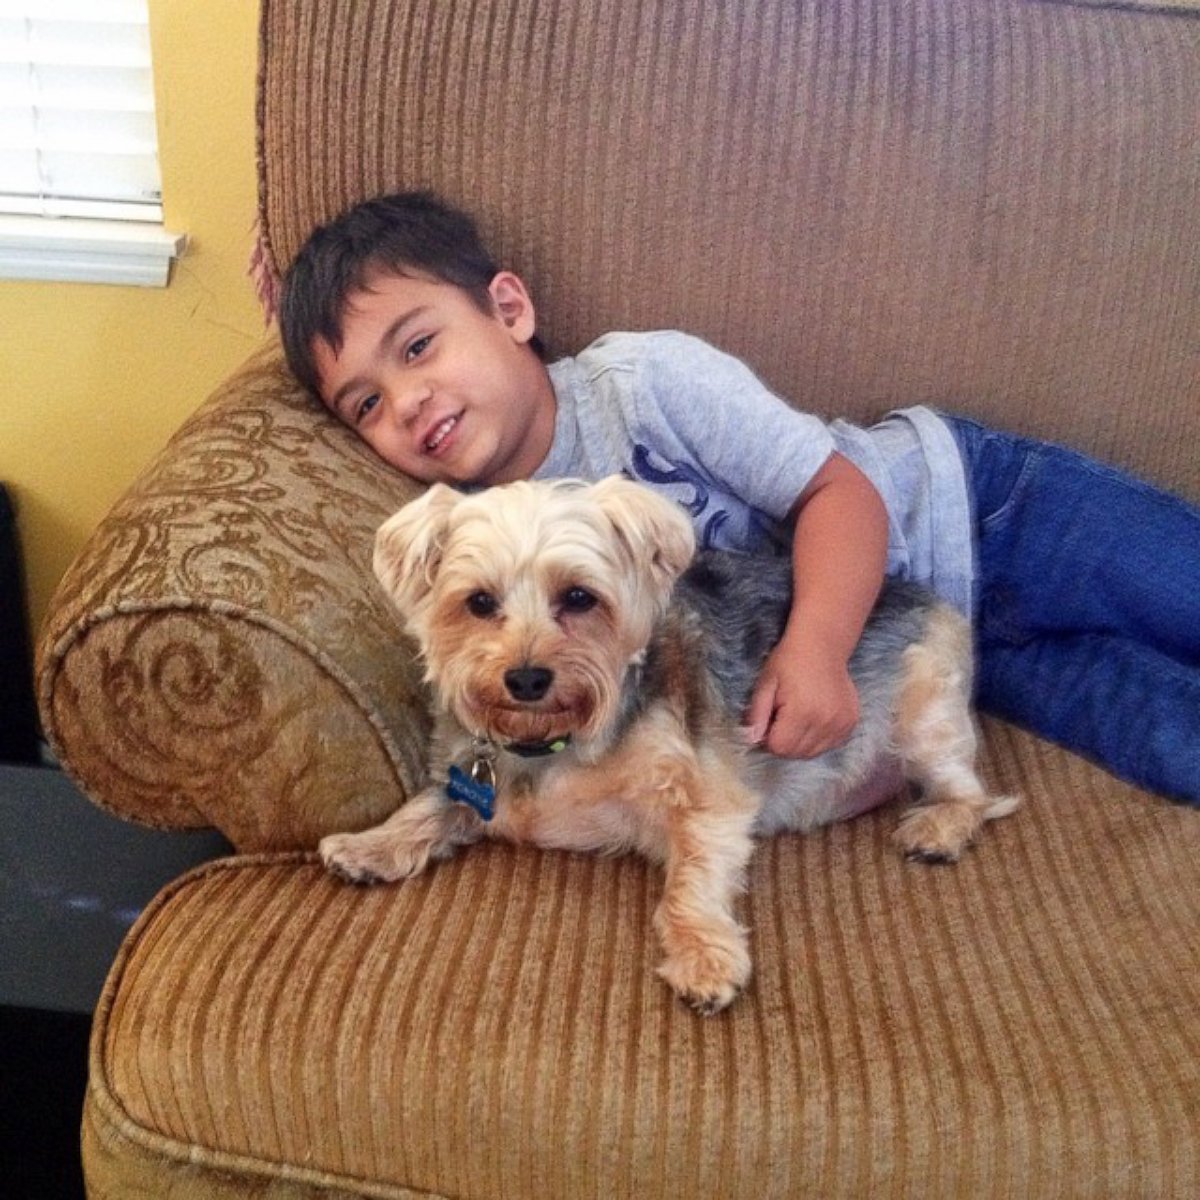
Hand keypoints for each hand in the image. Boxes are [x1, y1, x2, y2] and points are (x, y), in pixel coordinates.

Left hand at [744, 636, 859, 758]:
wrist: (822, 646)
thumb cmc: (789, 662)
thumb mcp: (765, 683)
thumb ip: (757, 714)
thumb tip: (752, 740)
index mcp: (802, 712)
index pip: (779, 748)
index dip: (768, 739)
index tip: (768, 722)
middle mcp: (825, 722)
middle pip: (796, 753)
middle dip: (783, 742)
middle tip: (781, 718)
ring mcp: (841, 724)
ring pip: (813, 753)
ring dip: (800, 743)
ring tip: (797, 718)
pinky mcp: (851, 723)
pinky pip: (829, 745)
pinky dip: (818, 739)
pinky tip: (813, 719)